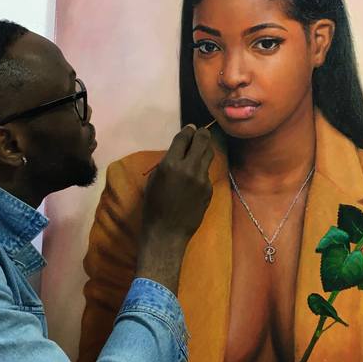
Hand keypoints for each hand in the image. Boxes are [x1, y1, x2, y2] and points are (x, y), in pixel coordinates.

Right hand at [136, 125, 213, 292]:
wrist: (167, 232)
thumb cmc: (153, 207)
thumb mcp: (154, 180)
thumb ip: (167, 163)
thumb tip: (179, 152)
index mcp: (171, 164)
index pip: (184, 138)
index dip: (188, 131)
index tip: (190, 129)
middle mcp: (189, 168)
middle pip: (202, 141)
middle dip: (201, 135)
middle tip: (200, 134)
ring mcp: (202, 179)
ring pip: (209, 155)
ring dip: (205, 149)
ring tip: (201, 149)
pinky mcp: (209, 190)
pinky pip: (206, 173)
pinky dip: (201, 170)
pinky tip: (195, 176)